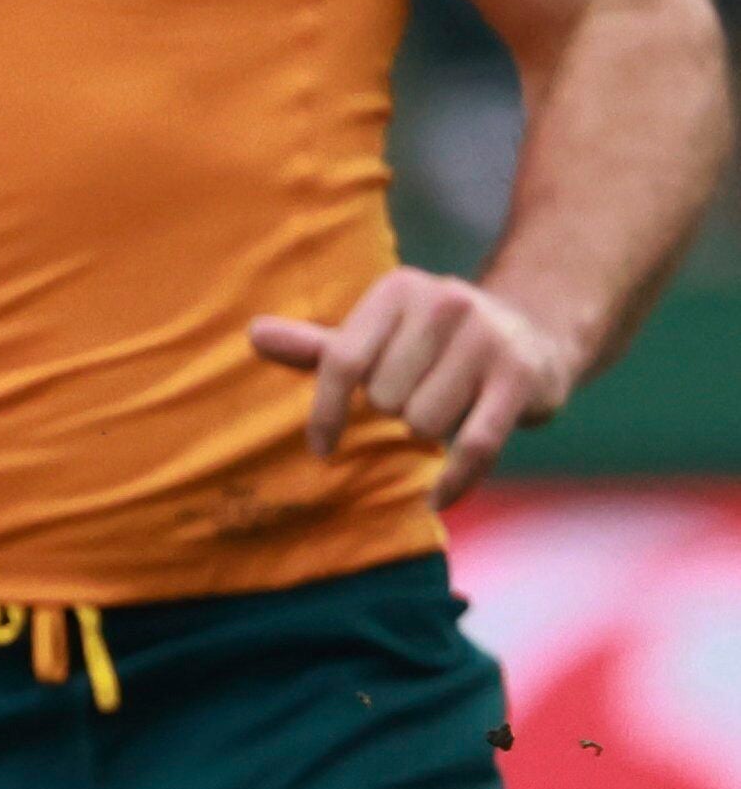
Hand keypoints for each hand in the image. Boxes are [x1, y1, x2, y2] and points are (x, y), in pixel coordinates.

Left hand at [253, 271, 585, 502]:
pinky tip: (436, 499)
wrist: (535, 334)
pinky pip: (475, 447)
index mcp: (398, 289)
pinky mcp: (522, 380)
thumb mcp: (380, 334)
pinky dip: (453, 481)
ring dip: (430, 432)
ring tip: (448, 409)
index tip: (322, 448)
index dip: (326, 410)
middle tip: (419, 399)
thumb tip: (253, 335)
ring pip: (426, 423)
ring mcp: (488, 340)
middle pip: (386, 398)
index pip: (343, 359)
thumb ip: (320, 345)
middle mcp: (444, 304)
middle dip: (395, 413)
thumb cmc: (435, 342)